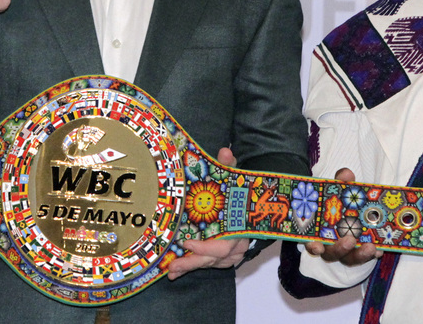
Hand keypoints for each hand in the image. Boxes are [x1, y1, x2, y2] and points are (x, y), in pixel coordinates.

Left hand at [167, 148, 249, 278]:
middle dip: (193, 263)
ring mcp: (233, 252)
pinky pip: (211, 265)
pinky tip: (178, 270)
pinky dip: (195, 267)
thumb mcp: (234, 175)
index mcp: (239, 226)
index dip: (206, 248)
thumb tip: (225, 151)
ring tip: (171, 271)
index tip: (186, 243)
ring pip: (211, 264)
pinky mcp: (227, 256)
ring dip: (190, 267)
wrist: (252, 201)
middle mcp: (238, 242)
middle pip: (215, 259)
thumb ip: (228, 165)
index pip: (225, 245)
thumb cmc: (239, 189)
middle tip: (172, 266)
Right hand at [302, 168, 380, 265]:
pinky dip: (372, 254)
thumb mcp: (338, 191)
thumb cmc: (338, 203)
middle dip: (340, 249)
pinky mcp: (359, 253)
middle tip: (350, 240)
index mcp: (318, 232)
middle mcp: (330, 245)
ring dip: (359, 255)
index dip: (312, 246)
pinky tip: (380, 249)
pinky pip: (365, 257)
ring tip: (370, 246)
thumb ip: (340, 183)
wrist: (350, 209)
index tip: (317, 246)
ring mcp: (345, 251)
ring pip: (349, 259)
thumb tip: (346, 174)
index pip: (311, 243)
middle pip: (331, 254)